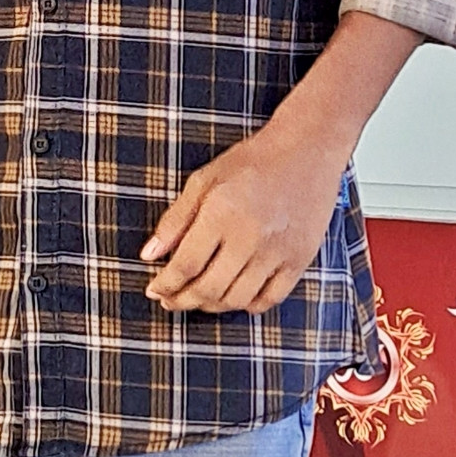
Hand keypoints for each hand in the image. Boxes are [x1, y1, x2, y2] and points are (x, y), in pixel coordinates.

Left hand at [142, 124, 344, 315]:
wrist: (307, 151)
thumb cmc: (252, 162)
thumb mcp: (203, 180)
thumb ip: (174, 220)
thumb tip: (148, 255)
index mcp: (222, 213)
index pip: (186, 264)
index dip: (165, 284)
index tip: (154, 290)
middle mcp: (251, 236)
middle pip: (209, 288)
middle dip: (182, 300)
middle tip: (171, 300)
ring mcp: (278, 251)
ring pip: (237, 299)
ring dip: (212, 305)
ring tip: (199, 298)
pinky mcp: (299, 259)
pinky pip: (270, 299)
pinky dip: (248, 305)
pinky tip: (234, 296)